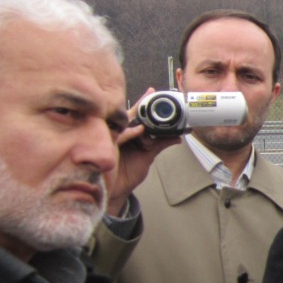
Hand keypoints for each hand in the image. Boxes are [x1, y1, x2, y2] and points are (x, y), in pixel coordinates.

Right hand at [105, 88, 179, 215]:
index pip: (134, 115)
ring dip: (138, 120)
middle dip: (141, 106)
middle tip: (152, 94)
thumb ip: (159, 145)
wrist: (115, 191)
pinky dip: (130, 132)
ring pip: (123, 123)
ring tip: (150, 122)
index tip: (152, 91)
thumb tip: (177, 137)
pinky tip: (140, 131)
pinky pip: (118, 136)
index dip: (142, 103)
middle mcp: (117, 133)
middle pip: (128, 115)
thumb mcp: (147, 157)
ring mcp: (109, 138)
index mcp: (126, 134)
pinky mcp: (106, 147)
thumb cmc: (127, 173)